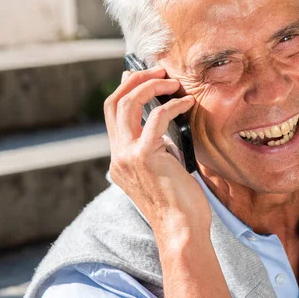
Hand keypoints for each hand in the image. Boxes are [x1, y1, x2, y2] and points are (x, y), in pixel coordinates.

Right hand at [104, 67, 211, 234]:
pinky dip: (172, 104)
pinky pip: (156, 117)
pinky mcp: (144, 156)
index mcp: (119, 159)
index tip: (138, 74)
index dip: (123, 89)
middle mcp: (118, 155)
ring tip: (171, 81)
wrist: (180, 229)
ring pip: (127, 103)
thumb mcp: (159, 170)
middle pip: (114, 103)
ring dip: (150, 85)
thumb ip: (154, 147)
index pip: (111, 114)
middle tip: (157, 70)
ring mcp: (127, 156)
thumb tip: (160, 119)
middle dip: (134, 80)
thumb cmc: (178, 203)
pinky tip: (187, 103)